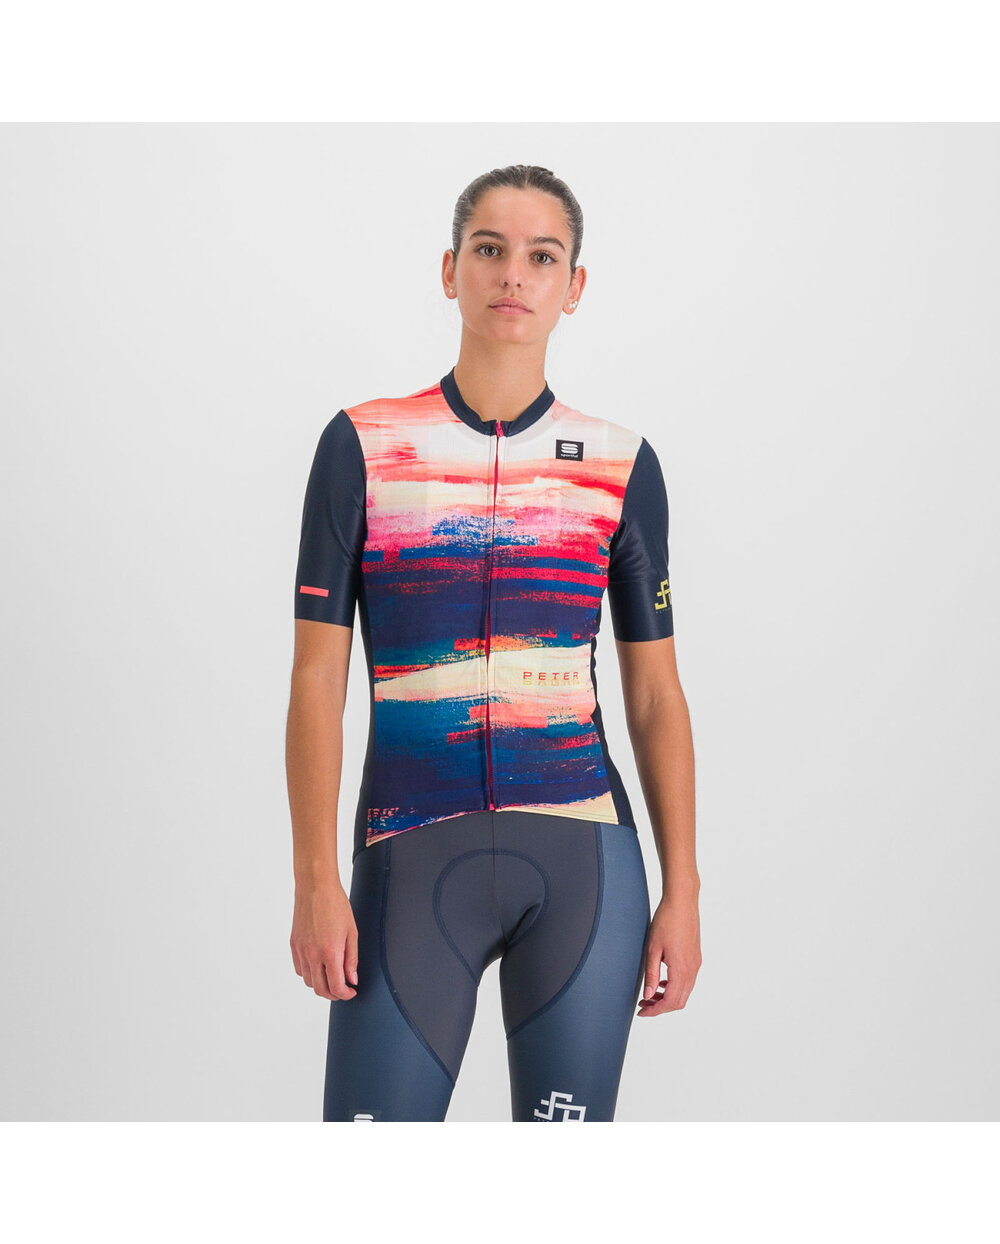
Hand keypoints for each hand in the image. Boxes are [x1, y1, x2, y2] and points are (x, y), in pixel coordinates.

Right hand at [290, 882, 358, 1000]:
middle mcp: (312, 954)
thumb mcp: (352, 932)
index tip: (352, 992)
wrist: (315, 887)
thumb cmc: (336, 905)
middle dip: (333, 994)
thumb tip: (352, 979)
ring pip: (308, 981)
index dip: (345, 994)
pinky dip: (309, 974)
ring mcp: (300, 950)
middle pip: (320, 989)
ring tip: (332, 978)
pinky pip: (299, 969)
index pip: (336, 986)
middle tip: (343, 990)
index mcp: (330, 952)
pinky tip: (318, 967)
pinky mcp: (293, 945)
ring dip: (321, 985)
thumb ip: (352, 959)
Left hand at [638, 891, 701, 1016]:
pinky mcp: (696, 958)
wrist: (682, 902)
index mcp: (681, 969)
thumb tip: (649, 996)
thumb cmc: (666, 921)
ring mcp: (696, 964)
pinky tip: (662, 981)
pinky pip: (688, 981)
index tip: (641, 1012)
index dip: (655, 1010)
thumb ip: (651, 975)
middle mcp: (692, 969)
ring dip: (668, 997)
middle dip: (661, 1007)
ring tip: (650, 994)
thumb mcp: (652, 949)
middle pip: (679, 1001)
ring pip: (685, 992)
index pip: (670, 1002)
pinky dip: (675, 987)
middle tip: (644, 1004)